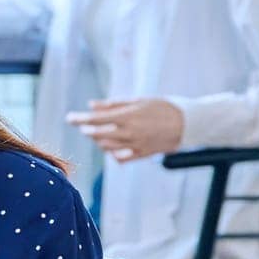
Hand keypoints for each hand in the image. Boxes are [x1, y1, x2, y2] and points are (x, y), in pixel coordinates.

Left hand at [65, 98, 183, 162]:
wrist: (188, 123)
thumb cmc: (163, 107)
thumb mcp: (138, 101)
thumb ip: (114, 104)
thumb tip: (91, 105)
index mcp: (128, 117)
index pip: (97, 119)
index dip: (80, 119)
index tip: (70, 118)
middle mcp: (130, 133)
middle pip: (99, 134)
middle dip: (87, 129)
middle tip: (81, 124)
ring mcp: (136, 145)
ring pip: (107, 147)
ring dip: (98, 140)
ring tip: (96, 132)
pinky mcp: (142, 154)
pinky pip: (120, 158)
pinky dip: (112, 152)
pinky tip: (111, 146)